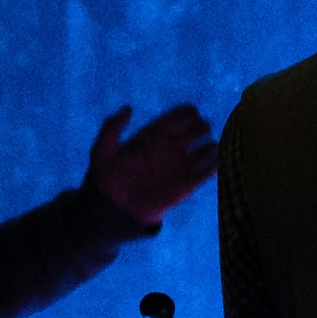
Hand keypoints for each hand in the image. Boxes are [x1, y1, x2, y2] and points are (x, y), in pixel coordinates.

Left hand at [85, 103, 216, 223]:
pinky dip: (215, 166)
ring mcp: (180, 165)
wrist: (114, 209)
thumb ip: (112, 128)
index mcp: (156, 134)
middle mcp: (171, 147)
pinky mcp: (187, 185)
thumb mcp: (101, 151)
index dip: (189, 112)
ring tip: (207, 150)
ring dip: (213, 147)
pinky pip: (208, 172)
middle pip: (198, 129)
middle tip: (201, 131)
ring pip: (207, 149)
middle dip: (203, 126)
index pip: (180, 115)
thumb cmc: (106, 178)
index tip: (190, 115)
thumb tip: (128, 108)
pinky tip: (212, 165)